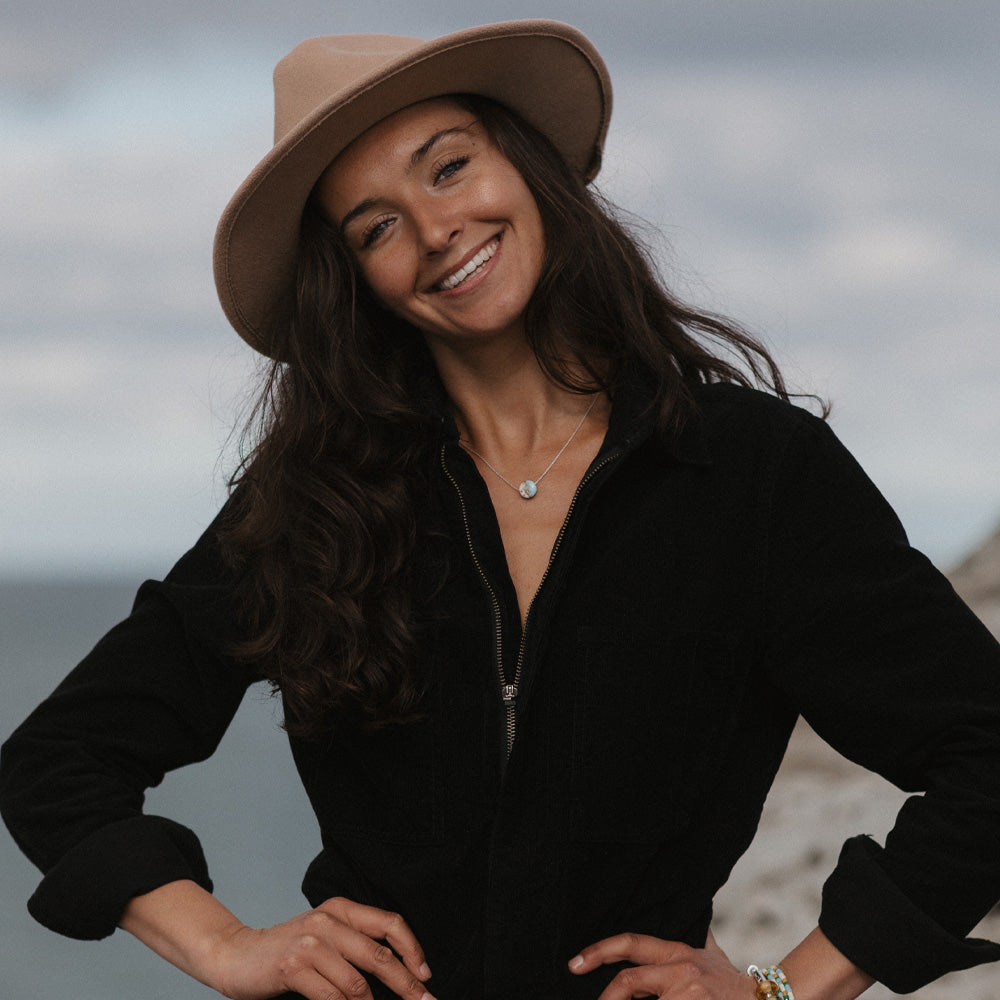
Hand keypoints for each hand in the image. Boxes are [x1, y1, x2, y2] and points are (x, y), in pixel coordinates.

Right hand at [212, 896, 433, 999]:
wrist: (237, 954)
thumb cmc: (288, 950)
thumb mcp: (324, 934)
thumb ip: (354, 943)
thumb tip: (398, 969)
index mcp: (341, 908)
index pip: (389, 923)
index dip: (412, 949)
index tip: (425, 975)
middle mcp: (328, 920)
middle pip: (379, 955)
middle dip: (406, 984)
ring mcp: (310, 942)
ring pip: (357, 983)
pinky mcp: (294, 966)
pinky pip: (332, 997)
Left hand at [568, 930, 751, 998]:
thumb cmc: (733, 985)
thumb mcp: (712, 955)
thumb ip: (700, 937)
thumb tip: (697, 912)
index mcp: (677, 953)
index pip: (631, 943)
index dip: (599, 951)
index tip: (574, 963)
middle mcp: (680, 971)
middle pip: (629, 981)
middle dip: (607, 998)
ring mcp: (687, 995)